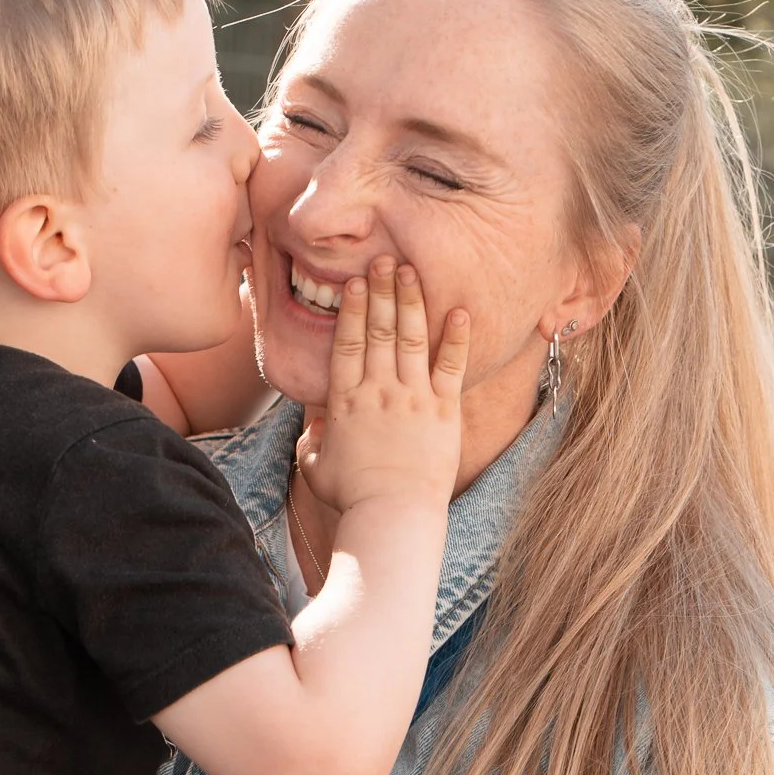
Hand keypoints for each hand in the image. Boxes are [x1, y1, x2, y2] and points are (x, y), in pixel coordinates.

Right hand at [298, 258, 466, 515]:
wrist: (393, 514)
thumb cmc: (352, 497)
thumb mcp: (316, 469)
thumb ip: (314, 441)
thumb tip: (318, 426)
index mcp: (345, 401)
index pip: (347, 343)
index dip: (350, 309)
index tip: (354, 282)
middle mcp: (379, 390)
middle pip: (378, 329)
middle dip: (380, 291)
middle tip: (383, 260)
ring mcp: (413, 397)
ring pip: (411, 338)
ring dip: (410, 301)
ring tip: (409, 271)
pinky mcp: (444, 411)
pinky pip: (451, 366)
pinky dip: (455, 338)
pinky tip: (459, 311)